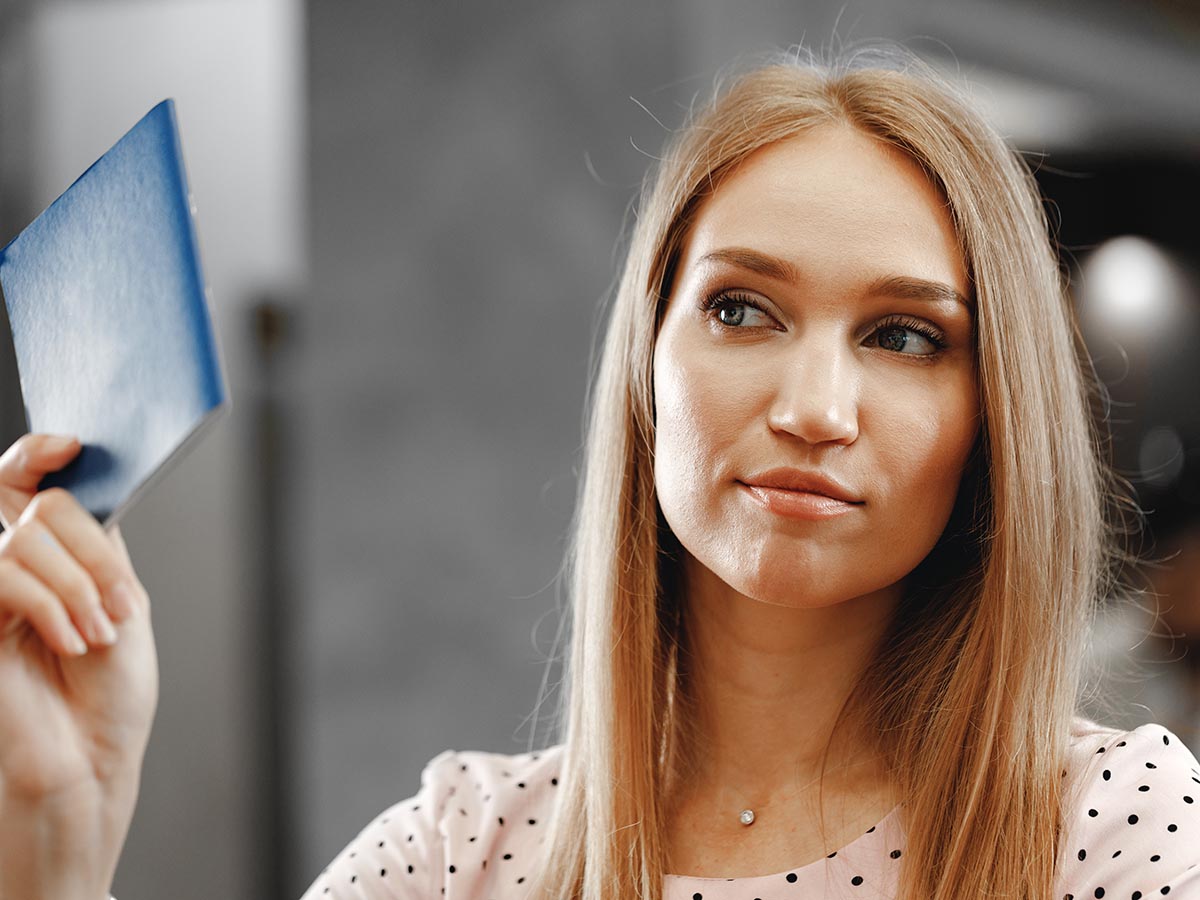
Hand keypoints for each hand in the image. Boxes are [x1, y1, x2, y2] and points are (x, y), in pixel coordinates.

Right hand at [0, 433, 157, 899]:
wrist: (90, 760)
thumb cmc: (110, 692)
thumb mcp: (121, 600)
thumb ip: (95, 543)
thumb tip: (74, 485)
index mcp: (57, 555)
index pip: (25, 481)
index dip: (37, 452)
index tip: (68, 445)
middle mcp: (17, 567)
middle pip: (37, 504)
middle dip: (91, 550)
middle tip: (117, 605)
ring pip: (26, 538)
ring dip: (79, 584)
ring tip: (99, 635)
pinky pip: (4, 575)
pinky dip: (52, 603)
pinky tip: (73, 641)